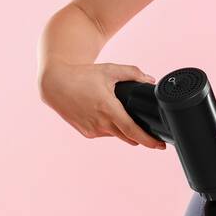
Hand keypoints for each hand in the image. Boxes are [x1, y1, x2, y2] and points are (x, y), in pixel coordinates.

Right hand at [38, 62, 166, 148]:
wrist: (55, 84)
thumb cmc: (83, 75)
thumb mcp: (110, 70)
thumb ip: (132, 73)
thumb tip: (150, 80)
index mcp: (108, 109)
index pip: (133, 131)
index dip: (148, 140)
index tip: (160, 146)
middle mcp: (101, 123)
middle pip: (128, 136)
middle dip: (141, 137)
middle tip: (153, 136)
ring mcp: (93, 130)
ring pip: (116, 135)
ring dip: (124, 130)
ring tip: (125, 117)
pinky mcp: (86, 133)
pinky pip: (105, 133)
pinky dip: (111, 128)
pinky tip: (108, 117)